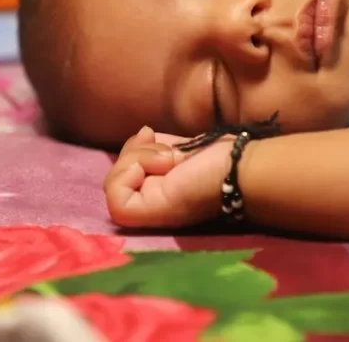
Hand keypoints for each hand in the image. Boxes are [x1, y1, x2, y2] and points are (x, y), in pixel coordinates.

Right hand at [105, 126, 231, 228]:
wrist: (238, 167)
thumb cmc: (217, 157)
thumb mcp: (176, 147)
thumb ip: (155, 146)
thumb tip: (143, 133)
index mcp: (154, 190)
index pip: (121, 172)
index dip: (130, 150)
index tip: (149, 133)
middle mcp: (148, 203)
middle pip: (113, 175)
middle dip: (133, 151)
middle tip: (166, 152)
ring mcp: (146, 213)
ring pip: (110, 185)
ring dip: (136, 158)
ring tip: (168, 159)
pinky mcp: (146, 215)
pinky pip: (115, 199)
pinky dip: (129, 174)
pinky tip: (160, 167)